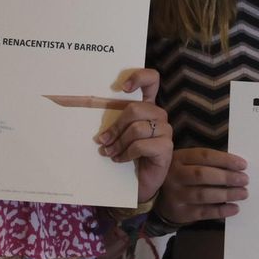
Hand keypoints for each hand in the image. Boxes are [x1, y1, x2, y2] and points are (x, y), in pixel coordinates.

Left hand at [93, 68, 172, 202]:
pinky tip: (120, 159)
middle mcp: (158, 115)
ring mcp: (165, 131)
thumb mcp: (117, 135)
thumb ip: (113, 123)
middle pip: (135, 108)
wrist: (139, 181)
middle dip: (115, 126)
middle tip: (103, 141)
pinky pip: (142, 145)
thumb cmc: (127, 154)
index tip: (122, 88)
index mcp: (147, 107)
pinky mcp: (166, 147)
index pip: (152, 80)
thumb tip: (92, 121)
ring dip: (119, 143)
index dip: (139, 77)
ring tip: (110, 153)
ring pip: (137, 128)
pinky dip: (127, 153)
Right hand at [154, 147, 248, 224]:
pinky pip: (203, 212)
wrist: (159, 198)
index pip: (204, 156)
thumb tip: (237, 167)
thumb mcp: (187, 163)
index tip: (243, 164)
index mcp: (179, 158)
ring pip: (203, 194)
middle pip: (202, 174)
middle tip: (245, 180)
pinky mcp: (181, 212)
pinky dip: (221, 211)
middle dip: (227, 177)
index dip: (225, 160)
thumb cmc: (182, 176)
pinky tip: (234, 208)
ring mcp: (176, 195)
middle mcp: (175, 175)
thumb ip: (207, 162)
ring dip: (227, 194)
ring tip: (243, 193)